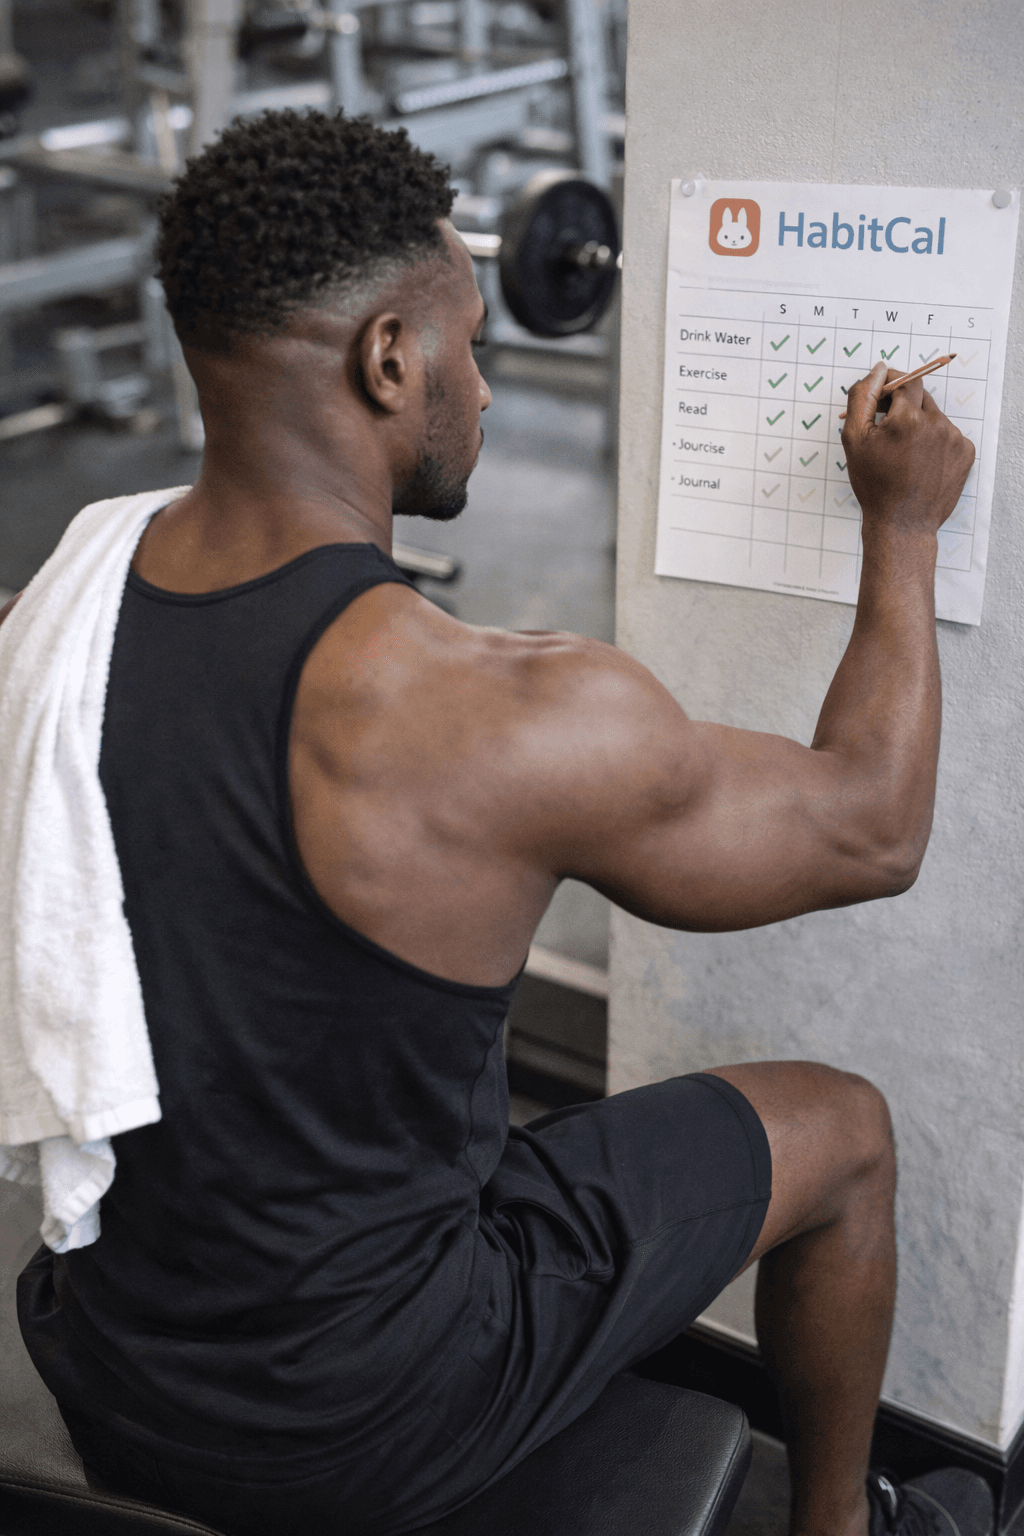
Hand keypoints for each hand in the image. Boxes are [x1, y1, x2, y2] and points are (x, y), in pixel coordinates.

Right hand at [842, 361, 973, 536]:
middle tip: (888, 430)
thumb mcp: (854, 440)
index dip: (892, 384)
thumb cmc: (875, 485)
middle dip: (903, 407)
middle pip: (920, 397)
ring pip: (934, 417)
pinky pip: (948, 436)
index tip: (883, 394)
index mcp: (908, 418)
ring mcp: (954, 438)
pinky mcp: (965, 452)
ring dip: (919, 426)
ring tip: (904, 454)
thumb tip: (877, 370)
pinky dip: (934, 442)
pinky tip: (921, 463)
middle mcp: (936, 424)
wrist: (902, 524)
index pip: (906, 380)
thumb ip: (863, 397)